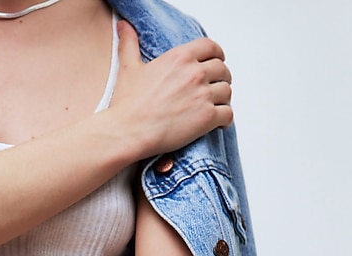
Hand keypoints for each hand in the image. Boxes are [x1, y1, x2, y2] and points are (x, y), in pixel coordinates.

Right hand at [111, 21, 232, 156]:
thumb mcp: (129, 68)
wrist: (129, 132)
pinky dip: (225, 119)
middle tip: (214, 88)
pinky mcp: (207, 117)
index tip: (215, 62)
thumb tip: (124, 27)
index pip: (211, 47)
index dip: (216, 54)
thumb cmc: (128, 105)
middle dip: (221, 78)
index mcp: (180, 57)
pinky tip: (218, 123)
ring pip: (227, 91)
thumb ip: (130, 45)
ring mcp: (203, 95)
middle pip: (222, 69)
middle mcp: (195, 73)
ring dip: (223, 99)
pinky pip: (228, 114)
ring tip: (215, 106)